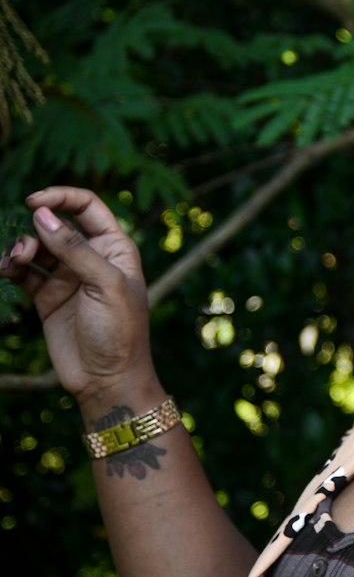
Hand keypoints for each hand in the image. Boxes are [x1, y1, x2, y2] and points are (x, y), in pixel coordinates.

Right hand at [1, 187, 155, 409]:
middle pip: (55, 224)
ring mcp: (67, 276)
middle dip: (34, 229)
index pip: (86, 206)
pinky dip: (10, 267)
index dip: (61, 197)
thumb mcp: (104, 285)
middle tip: (25, 250)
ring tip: (14, 262)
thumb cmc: (119, 331)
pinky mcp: (47, 296)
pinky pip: (23, 272)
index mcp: (115, 247)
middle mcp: (91, 257)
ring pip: (36, 247)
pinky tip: (3, 270)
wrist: (107, 380)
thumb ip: (74, 250)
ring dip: (20, 248)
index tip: (33, 201)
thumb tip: (42, 216)